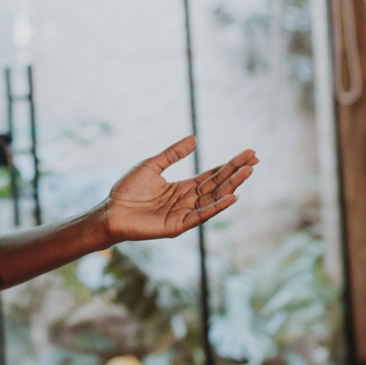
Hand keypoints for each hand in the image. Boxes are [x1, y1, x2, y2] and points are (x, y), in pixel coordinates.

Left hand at [99, 136, 256, 244]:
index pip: (211, 176)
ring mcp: (184, 214)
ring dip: (232, 186)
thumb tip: (195, 138)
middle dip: (236, 173)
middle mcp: (187, 201)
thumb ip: (173, 154)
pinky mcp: (178, 226)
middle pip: (217, 186)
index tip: (248, 155)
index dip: (229, 166)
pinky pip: (202, 216)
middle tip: (254, 160)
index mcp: (182, 188)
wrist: (111, 211)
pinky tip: (232, 196)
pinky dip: (218, 207)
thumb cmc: (127, 190)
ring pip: (214, 199)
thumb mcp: (152, 165)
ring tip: (247, 173)